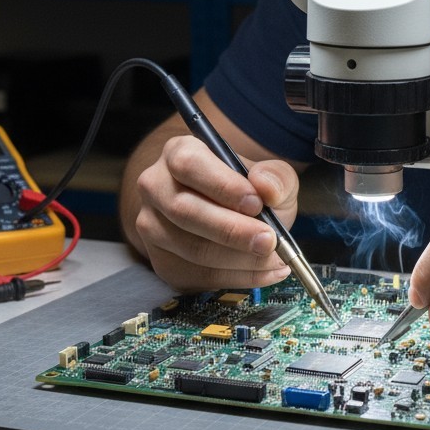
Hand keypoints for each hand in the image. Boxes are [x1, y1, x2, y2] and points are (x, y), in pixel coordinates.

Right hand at [130, 134, 294, 290]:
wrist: (229, 216)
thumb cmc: (247, 190)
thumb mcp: (270, 175)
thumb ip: (276, 176)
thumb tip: (267, 188)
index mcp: (178, 152)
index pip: (189, 165)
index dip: (222, 186)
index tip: (256, 203)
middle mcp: (156, 187)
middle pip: (185, 211)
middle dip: (232, 230)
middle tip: (269, 241)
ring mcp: (153, 226)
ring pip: (192, 248)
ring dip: (240, 259)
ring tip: (276, 259)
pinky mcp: (162, 261)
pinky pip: (198, 275)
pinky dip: (238, 277)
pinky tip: (266, 273)